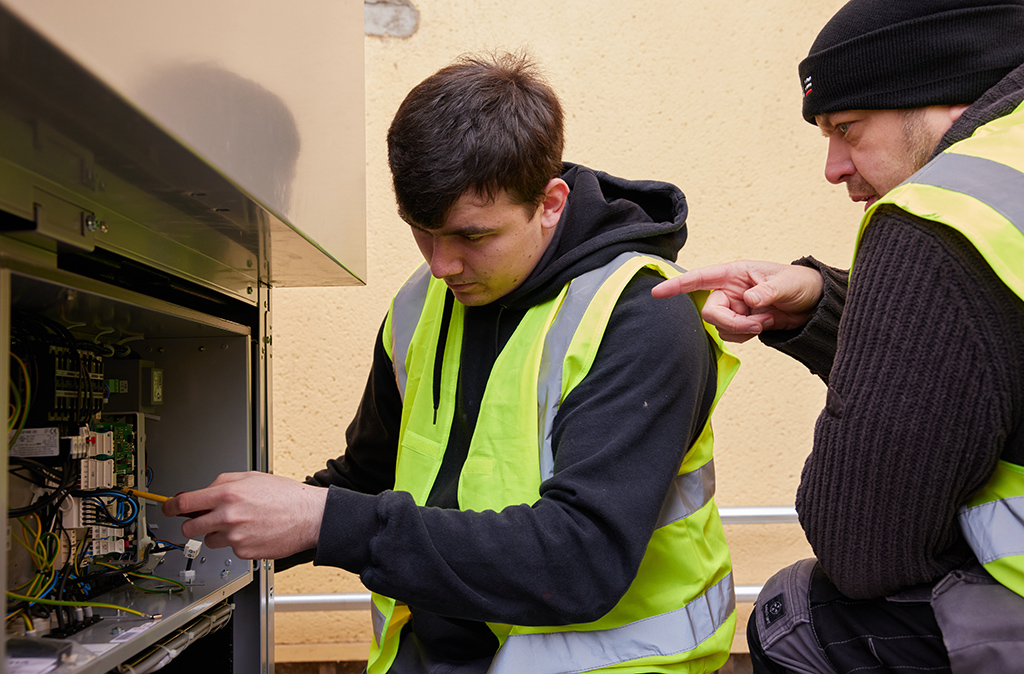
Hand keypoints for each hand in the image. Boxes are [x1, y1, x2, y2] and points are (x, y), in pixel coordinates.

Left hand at [162, 472, 327, 559]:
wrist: (309, 516)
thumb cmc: (285, 495)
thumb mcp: (251, 477)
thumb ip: (221, 483)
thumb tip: (200, 493)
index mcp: (227, 494)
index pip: (185, 503)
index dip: (171, 507)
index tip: (167, 508)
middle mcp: (228, 516)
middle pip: (190, 527)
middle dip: (193, 523)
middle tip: (203, 519)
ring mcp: (235, 537)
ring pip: (210, 539)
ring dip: (218, 533)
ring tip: (241, 523)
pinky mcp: (244, 552)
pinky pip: (230, 549)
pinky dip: (237, 542)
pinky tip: (253, 532)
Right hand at [652, 260, 823, 342]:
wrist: (813, 304)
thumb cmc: (799, 283)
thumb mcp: (785, 285)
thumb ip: (766, 292)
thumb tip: (748, 301)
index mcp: (734, 273)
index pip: (700, 278)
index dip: (678, 285)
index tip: (658, 292)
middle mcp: (729, 290)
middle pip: (710, 311)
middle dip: (731, 322)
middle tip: (757, 324)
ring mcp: (734, 307)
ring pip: (720, 327)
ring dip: (742, 331)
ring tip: (765, 321)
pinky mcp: (740, 323)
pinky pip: (730, 336)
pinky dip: (745, 336)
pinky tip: (762, 327)